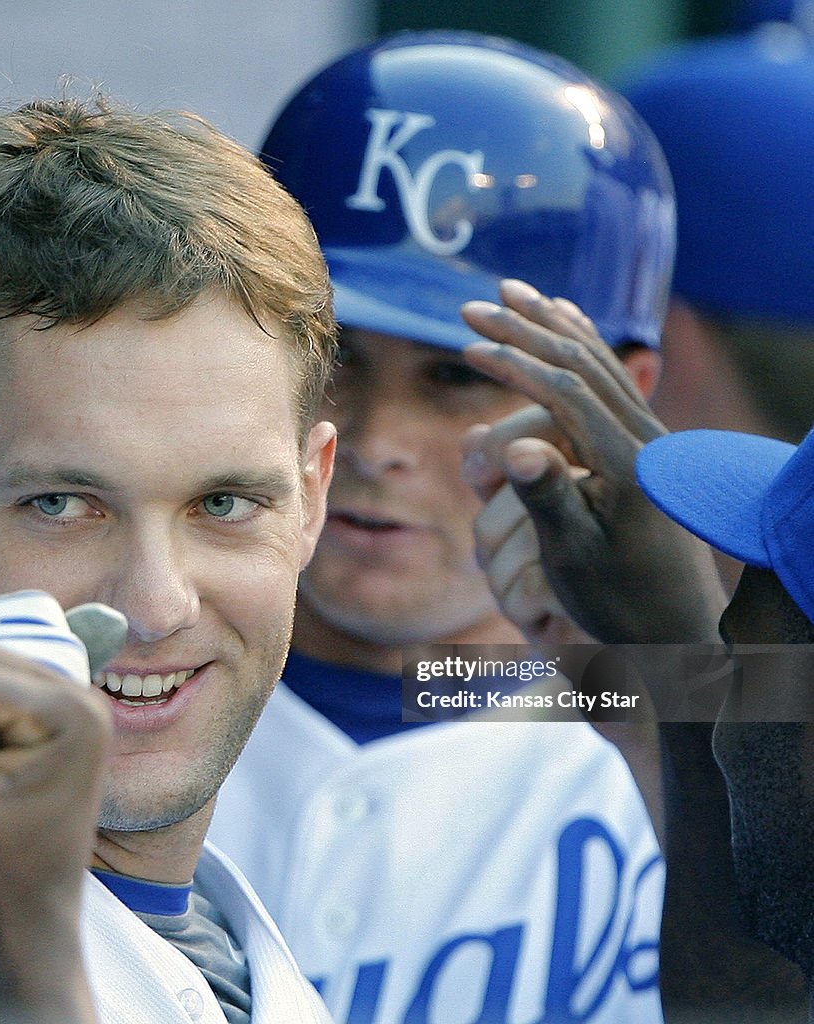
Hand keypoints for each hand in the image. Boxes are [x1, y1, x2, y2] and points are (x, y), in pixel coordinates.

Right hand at [460, 279, 725, 643]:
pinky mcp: (649, 445)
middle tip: (472, 305)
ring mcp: (653, 438)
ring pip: (600, 363)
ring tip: (514, 294)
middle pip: (582, 362)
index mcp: (628, 463)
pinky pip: (613, 380)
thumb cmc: (618, 599)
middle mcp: (648, 438)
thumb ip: (548, 499)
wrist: (677, 623)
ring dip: (552, 326)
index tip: (468, 344)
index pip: (564, 392)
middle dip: (525, 329)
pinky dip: (582, 346)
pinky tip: (565, 327)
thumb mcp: (575, 558)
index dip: (513, 363)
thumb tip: (516, 449)